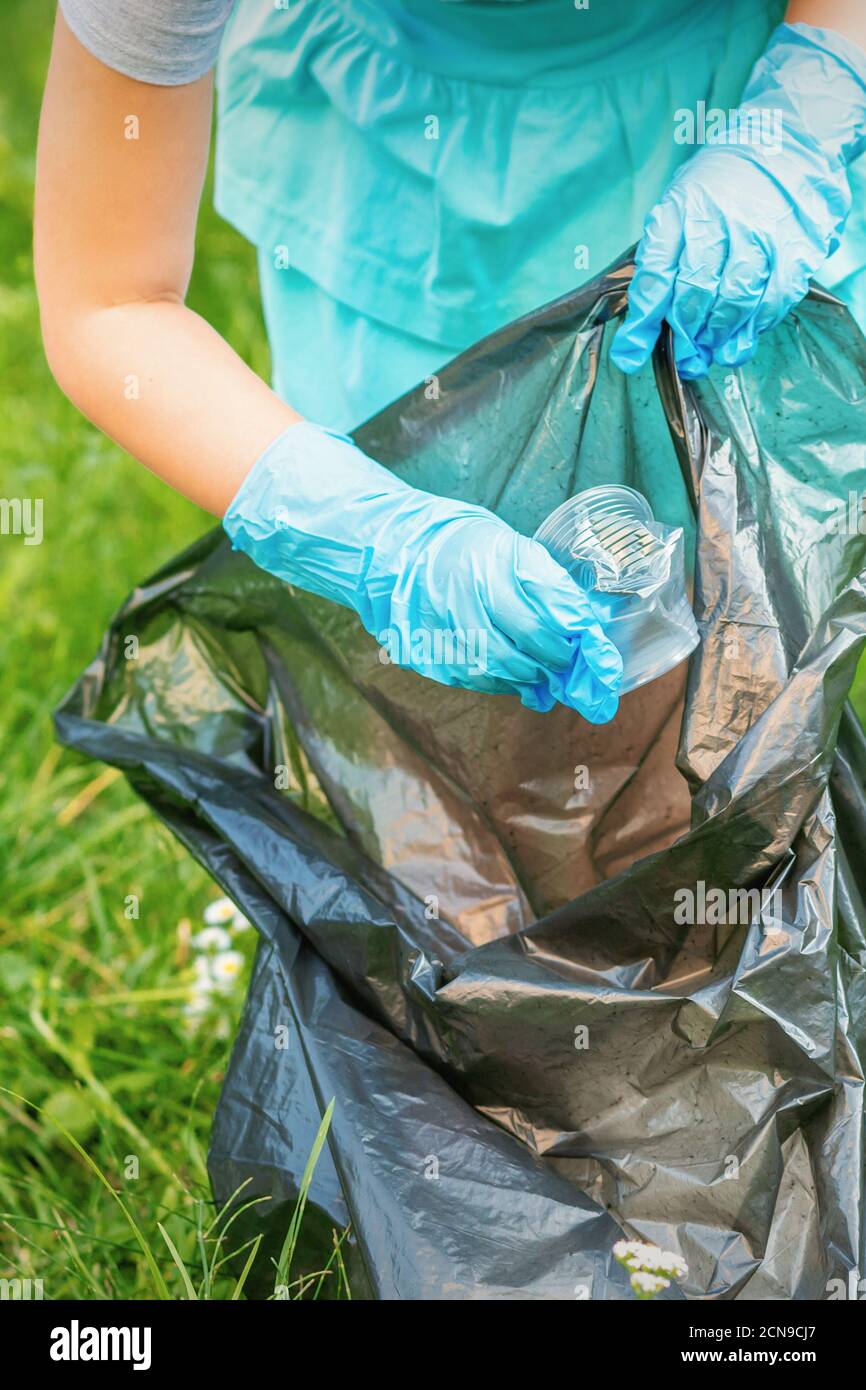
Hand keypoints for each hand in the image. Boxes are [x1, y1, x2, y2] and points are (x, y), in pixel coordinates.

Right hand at [223, 422, 622, 719]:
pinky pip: (476, 678)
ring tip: (545, 674)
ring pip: (505, 671)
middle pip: (532, 648)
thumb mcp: (504, 544)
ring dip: (532, 676)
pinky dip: (500, 680)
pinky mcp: (430, 655)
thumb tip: (583, 617)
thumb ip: (542, 580)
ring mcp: (447, 633)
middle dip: (560, 662)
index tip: (597, 651)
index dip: (580, 639)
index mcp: (494, 568)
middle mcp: (470, 602)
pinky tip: (510, 674)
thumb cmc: (453, 542)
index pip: (552, 616)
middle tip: (575, 668)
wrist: (386, 551)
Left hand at [611, 22, 865, 378]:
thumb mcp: (678, 209)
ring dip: (719, 335)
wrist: (780, 144)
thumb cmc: (718, 189)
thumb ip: (662, 263)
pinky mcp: (793, 244)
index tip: (629, 356)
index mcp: (679, 210)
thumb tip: (642, 327)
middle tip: (686, 358)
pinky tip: (743, 337)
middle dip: (686, 335)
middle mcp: (717, 218)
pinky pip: (773, 297)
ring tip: (711, 351)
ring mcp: (758, 230)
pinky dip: (756, 325)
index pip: (655, 274)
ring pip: (735, 298)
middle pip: (695, 291)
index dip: (642, 322)